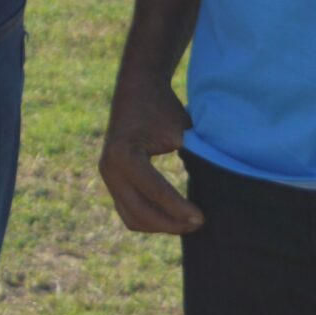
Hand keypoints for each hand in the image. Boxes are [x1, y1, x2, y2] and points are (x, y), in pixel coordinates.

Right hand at [98, 74, 203, 233]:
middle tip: (198, 224)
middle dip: (170, 223)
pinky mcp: (111, 179)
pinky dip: (150, 219)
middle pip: (140, 212)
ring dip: (160, 225)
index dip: (179, 209)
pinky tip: (173, 217)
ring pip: (132, 217)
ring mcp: (107, 175)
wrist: (138, 88)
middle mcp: (109, 167)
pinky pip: (128, 211)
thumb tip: (208, 193)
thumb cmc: (163, 108)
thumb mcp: (180, 132)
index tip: (202, 218)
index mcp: (123, 154)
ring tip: (188, 223)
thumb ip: (189, 162)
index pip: (154, 191)